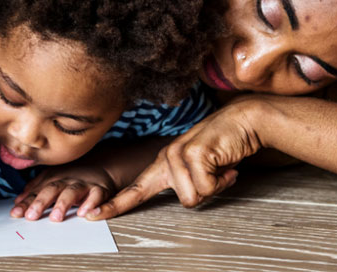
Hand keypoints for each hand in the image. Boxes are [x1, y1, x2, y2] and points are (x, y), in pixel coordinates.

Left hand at [11, 164, 117, 221]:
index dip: (25, 203)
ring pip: (71, 192)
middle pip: (51, 190)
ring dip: (63, 204)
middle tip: (31, 216)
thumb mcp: (51, 179)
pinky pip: (95, 196)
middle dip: (40, 202)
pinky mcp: (99, 190)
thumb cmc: (72, 176)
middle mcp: (66, 181)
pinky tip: (84, 213)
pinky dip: (90, 204)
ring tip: (55, 217)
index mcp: (52, 179)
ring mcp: (82, 185)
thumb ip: (35, 190)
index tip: (15, 214)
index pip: (36, 192)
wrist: (101, 165)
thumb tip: (18, 202)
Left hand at [86, 103, 259, 219]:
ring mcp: (178, 154)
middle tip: (217, 173)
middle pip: (185, 200)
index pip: (135, 189)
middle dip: (207, 192)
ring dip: (216, 185)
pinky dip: (223, 179)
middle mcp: (167, 158)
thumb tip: (192, 198)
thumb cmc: (224, 146)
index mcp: (164, 164)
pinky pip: (208, 186)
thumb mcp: (200, 168)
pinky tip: (226, 162)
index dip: (115, 205)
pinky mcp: (194, 154)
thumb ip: (189, 183)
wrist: (243, 121)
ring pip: (195, 196)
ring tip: (221, 165)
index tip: (93, 215)